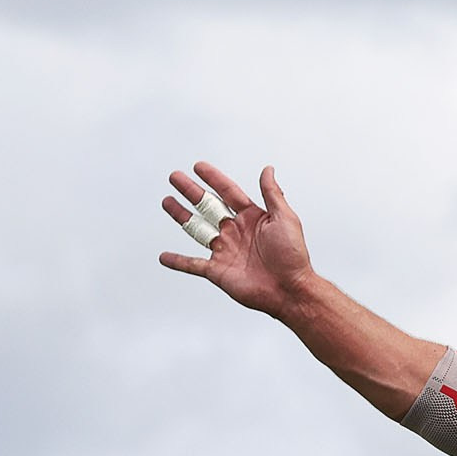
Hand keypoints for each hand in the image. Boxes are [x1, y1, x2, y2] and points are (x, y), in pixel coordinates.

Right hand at [158, 163, 311, 315]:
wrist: (289, 289)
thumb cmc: (293, 255)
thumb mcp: (285, 218)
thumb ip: (272, 193)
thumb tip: (268, 169)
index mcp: (252, 217)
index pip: (228, 192)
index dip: (213, 178)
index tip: (198, 166)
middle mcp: (236, 232)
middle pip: (208, 206)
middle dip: (190, 191)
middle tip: (175, 177)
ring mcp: (225, 251)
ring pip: (197, 229)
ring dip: (181, 215)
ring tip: (166, 202)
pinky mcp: (217, 271)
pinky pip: (192, 265)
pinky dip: (177, 261)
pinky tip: (163, 256)